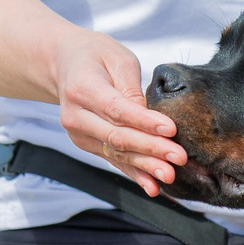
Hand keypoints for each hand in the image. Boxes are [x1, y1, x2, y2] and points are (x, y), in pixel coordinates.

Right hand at [51, 28, 183, 194]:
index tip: (170, 130)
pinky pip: (114, 160)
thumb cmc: (96, 57)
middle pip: (117, 136)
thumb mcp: (117, 58)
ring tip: (169, 175)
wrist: (64, 65)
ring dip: (145, 166)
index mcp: (82, 88)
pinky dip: (134, 174)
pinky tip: (152, 187)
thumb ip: (132, 87)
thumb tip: (150, 116)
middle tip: (178, 157)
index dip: (144, 122)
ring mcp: (79, 133)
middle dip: (151, 148)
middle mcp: (76, 115)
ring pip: (117, 152)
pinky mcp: (87, 144)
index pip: (117, 109)